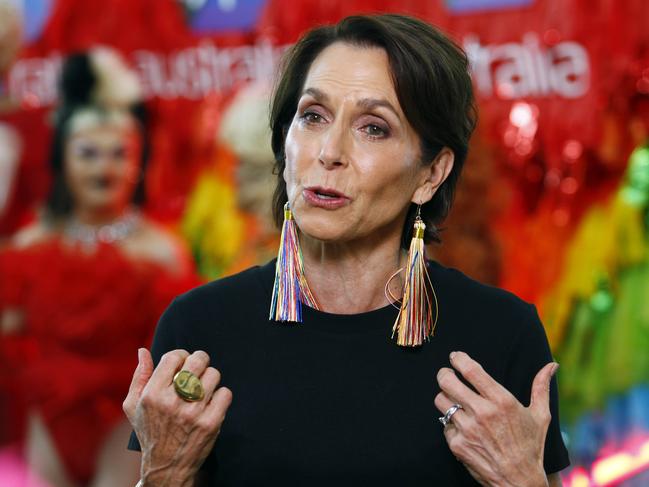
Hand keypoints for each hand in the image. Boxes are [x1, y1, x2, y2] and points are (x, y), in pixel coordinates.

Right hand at [123, 348, 232, 486]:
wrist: (166, 468)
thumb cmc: (149, 432)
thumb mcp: (133, 406)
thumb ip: (139, 376)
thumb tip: (143, 351)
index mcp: (152, 394)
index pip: (174, 356)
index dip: (182, 355)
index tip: (183, 363)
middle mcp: (171, 402)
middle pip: (198, 361)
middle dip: (200, 360)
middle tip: (199, 368)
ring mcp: (192, 413)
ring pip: (214, 375)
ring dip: (211, 379)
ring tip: (204, 388)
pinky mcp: (210, 423)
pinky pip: (225, 393)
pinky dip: (221, 396)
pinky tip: (211, 403)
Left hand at [435, 351, 557, 486]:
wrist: (519, 481)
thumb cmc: (531, 447)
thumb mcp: (540, 416)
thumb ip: (541, 387)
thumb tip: (552, 365)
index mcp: (501, 401)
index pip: (470, 370)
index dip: (458, 359)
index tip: (455, 357)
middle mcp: (482, 413)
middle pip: (447, 381)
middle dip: (444, 374)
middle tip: (446, 374)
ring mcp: (467, 429)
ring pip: (441, 401)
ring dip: (445, 397)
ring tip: (452, 399)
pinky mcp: (457, 444)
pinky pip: (444, 424)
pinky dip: (450, 423)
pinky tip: (461, 426)